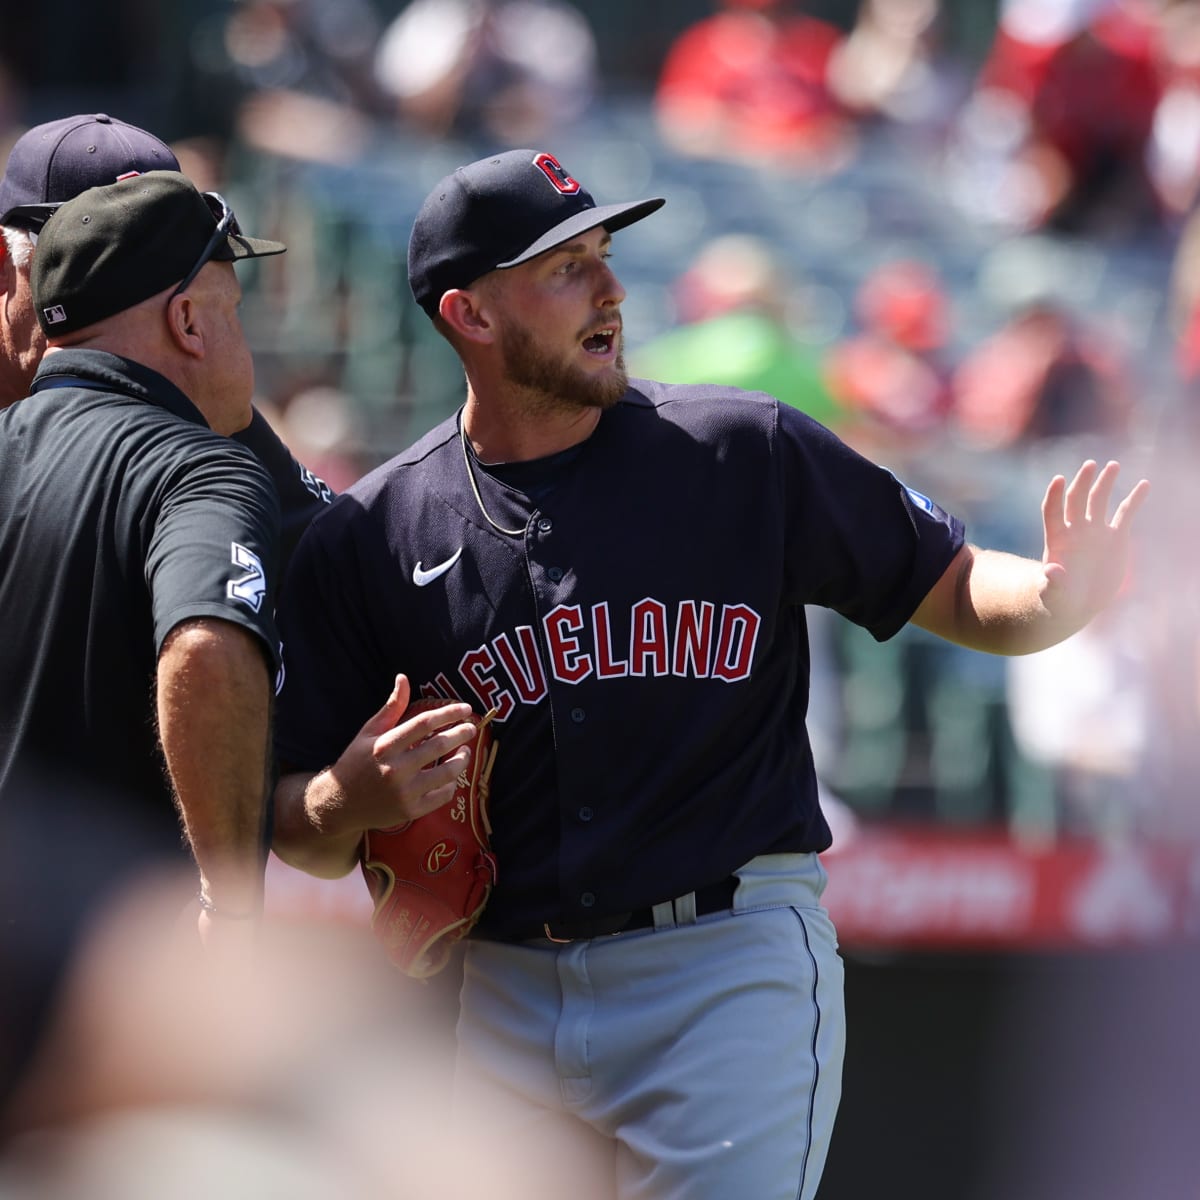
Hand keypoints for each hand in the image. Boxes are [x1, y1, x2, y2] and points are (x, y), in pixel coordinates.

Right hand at [325, 674, 478, 834]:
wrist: (340, 804)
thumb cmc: (357, 762)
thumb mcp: (369, 732)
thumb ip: (391, 707)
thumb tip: (404, 678)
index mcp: (385, 745)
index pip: (424, 723)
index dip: (448, 713)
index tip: (465, 709)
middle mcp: (395, 769)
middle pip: (440, 746)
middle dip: (461, 733)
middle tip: (471, 728)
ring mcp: (404, 792)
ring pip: (447, 772)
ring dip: (462, 759)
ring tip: (465, 751)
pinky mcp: (411, 811)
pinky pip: (443, 796)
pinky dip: (452, 784)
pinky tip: (452, 776)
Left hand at [1041, 459, 1148, 623]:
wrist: (1078, 603)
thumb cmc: (1059, 600)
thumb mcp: (1053, 594)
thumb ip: (1052, 583)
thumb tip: (1050, 571)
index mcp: (1057, 539)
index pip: (1053, 511)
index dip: (1055, 496)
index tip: (1059, 479)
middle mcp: (1075, 530)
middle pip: (1076, 499)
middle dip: (1083, 482)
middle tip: (1090, 465)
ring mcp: (1095, 531)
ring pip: (1099, 501)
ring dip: (1105, 483)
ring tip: (1112, 465)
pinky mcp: (1115, 537)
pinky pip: (1125, 514)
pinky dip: (1134, 499)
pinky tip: (1144, 485)